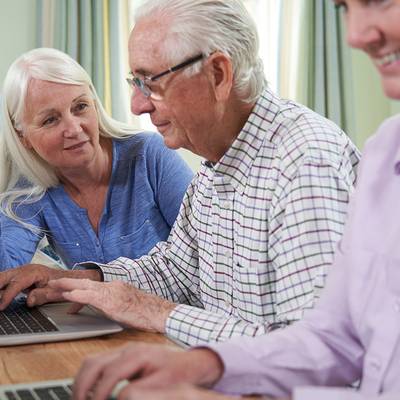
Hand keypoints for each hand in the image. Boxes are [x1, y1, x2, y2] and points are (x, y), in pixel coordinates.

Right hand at [0, 264, 100, 309]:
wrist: (66, 277)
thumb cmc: (61, 284)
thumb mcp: (54, 291)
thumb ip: (42, 296)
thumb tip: (29, 301)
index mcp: (34, 272)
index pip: (16, 283)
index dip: (7, 295)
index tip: (1, 306)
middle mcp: (25, 270)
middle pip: (4, 277)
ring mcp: (20, 272)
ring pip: (2, 277)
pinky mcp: (17, 276)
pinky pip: (5, 281)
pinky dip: (1, 288)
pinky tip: (0, 298)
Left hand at [48, 278, 176, 331]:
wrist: (160, 313)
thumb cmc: (148, 312)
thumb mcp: (128, 305)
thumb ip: (114, 304)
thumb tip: (103, 309)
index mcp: (116, 287)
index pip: (93, 286)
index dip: (78, 290)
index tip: (66, 295)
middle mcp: (113, 286)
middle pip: (86, 282)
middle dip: (68, 282)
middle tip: (53, 283)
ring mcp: (113, 293)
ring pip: (86, 287)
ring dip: (68, 286)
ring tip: (53, 287)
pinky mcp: (112, 302)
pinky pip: (91, 296)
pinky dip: (77, 295)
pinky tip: (67, 295)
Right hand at [72, 343, 223, 399]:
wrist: (191, 362)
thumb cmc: (179, 372)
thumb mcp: (163, 385)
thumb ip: (139, 392)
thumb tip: (117, 397)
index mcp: (138, 354)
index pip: (110, 373)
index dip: (98, 393)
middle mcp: (128, 350)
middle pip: (94, 363)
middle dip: (82, 386)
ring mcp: (124, 351)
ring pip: (93, 362)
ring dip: (83, 381)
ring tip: (80, 399)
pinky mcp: (123, 357)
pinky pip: (99, 363)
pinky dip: (90, 378)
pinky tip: (91, 392)